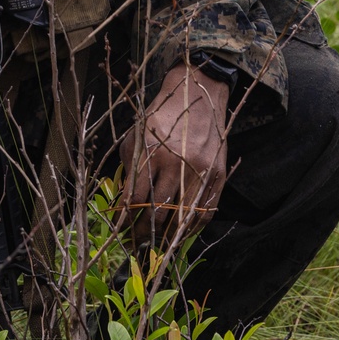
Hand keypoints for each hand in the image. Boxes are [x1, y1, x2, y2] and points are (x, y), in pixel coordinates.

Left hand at [119, 63, 228, 246]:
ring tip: (157, 245)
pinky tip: (180, 234)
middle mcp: (177, 164)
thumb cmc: (161, 115)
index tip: (120, 230)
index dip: (126, 219)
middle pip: (158, 212)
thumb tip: (124, 202)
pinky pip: (205, 213)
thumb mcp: (137, 134)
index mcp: (152, 152)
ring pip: (182, 218)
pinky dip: (192, 229)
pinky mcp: (218, 176)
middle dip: (144, 233)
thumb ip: (130, 167)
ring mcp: (200, 171)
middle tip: (136, 243)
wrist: (197, 95)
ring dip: (168, 237)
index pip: (135, 198)